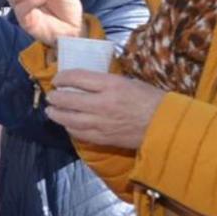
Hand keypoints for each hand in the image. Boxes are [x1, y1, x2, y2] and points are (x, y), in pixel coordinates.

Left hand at [45, 70, 165, 148]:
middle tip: (51, 96)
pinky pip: (79, 133)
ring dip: (56, 115)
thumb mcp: (128, 82)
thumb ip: (106, 82)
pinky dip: (70, 128)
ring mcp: (101, 123)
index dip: (63, 77)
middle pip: (69, 99)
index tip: (58, 79)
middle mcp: (102, 104)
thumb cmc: (151, 99)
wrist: (165, 125)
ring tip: (50, 111)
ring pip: (70, 119)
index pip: (78, 78)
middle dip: (55, 97)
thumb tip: (86, 82)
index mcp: (111, 85)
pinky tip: (67, 124)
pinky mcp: (103, 138)